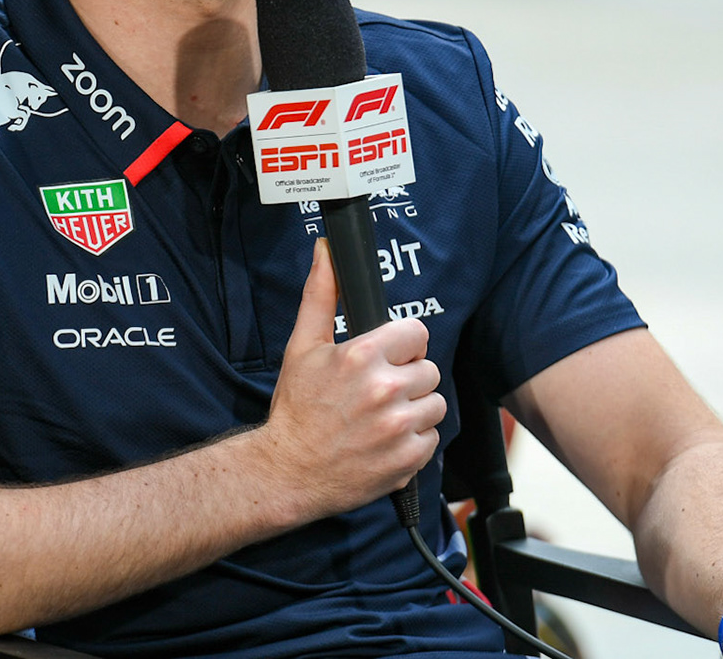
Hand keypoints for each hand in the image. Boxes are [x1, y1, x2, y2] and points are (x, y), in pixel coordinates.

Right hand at [255, 239, 444, 521]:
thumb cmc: (296, 408)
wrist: (288, 471)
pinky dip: (413, 441)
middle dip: (408, 379)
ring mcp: (399, 427)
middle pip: (429, 370)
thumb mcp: (303, 346)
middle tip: (377, 393)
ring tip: (381, 418)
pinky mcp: (408, 459)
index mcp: (363, 356)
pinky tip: (384, 442)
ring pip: (435, 404)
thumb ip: (321, 295)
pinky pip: (431, 438)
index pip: (417, 333)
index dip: (402, 346)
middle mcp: (386, 390)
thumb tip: (326, 250)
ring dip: (414, 410)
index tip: (386, 359)